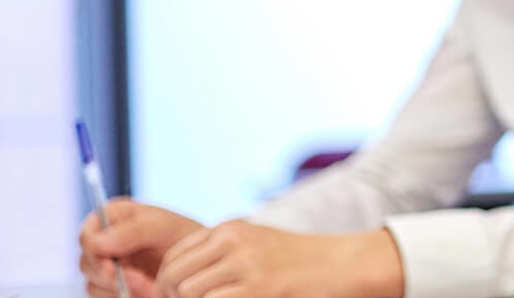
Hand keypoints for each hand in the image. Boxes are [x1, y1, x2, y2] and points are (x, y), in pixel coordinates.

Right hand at [78, 198, 204, 297]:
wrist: (201, 261)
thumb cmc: (184, 236)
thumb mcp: (163, 227)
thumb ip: (132, 231)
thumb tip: (97, 243)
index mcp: (113, 216)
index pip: (87, 235)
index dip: (94, 253)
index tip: (112, 266)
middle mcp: (105, 239)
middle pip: (86, 262)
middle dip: (109, 275)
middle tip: (139, 281)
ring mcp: (108, 263)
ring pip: (92, 282)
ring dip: (116, 288)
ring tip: (148, 287)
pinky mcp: (113, 284)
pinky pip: (103, 295)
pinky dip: (120, 296)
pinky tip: (144, 293)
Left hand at [152, 221, 401, 297]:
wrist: (342, 264)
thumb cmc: (299, 261)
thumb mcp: (256, 244)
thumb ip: (221, 253)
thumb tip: (178, 280)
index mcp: (230, 229)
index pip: (174, 255)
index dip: (166, 281)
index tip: (173, 296)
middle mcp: (233, 242)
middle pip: (174, 275)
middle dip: (172, 296)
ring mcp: (245, 265)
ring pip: (188, 292)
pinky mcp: (258, 288)